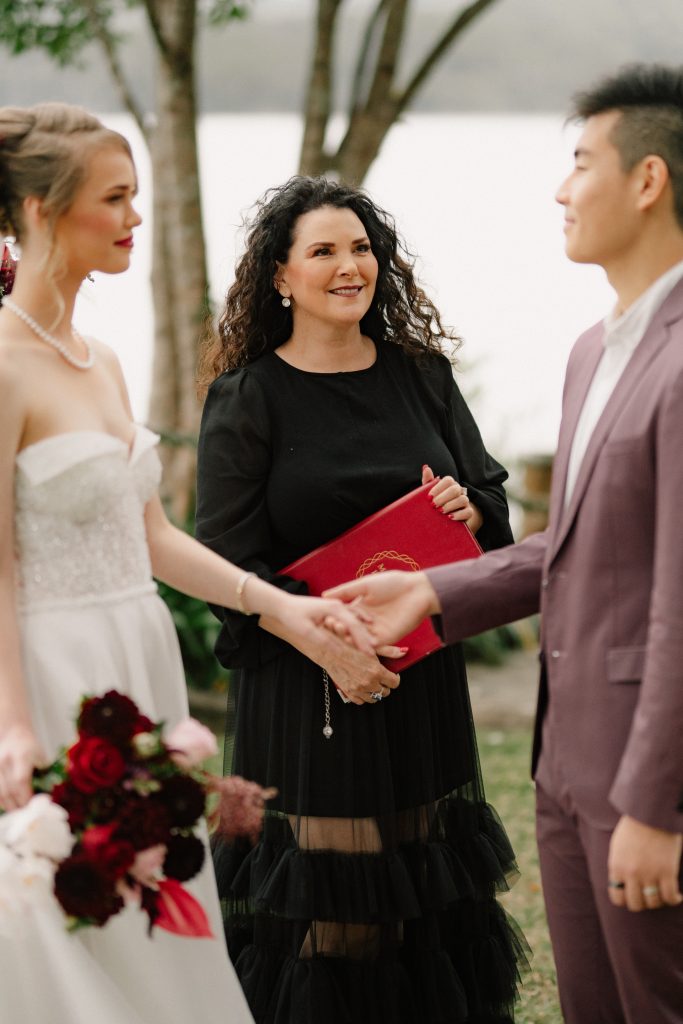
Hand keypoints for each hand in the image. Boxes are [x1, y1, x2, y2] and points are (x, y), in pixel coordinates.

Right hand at [0, 722, 43, 811]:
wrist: (12, 732)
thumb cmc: (29, 745)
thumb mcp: (40, 753)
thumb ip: (43, 771)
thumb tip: (44, 795)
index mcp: (21, 755)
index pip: (21, 780)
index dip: (25, 796)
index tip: (32, 806)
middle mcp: (5, 761)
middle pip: (8, 789)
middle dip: (17, 805)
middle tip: (25, 815)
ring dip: (7, 805)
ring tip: (16, 812)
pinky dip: (0, 799)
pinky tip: (7, 804)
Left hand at [275, 593, 375, 656]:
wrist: (282, 605)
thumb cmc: (292, 616)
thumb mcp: (306, 630)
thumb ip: (324, 640)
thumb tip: (341, 651)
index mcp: (333, 608)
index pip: (354, 626)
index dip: (362, 641)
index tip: (370, 655)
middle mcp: (338, 605)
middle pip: (358, 623)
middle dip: (367, 638)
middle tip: (375, 654)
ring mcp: (337, 606)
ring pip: (356, 619)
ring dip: (365, 631)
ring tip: (375, 644)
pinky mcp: (333, 609)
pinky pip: (351, 617)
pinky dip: (360, 623)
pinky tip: (367, 627)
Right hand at [318, 634, 401, 705]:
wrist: (331, 651)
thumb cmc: (350, 646)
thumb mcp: (371, 647)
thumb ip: (389, 651)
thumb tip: (404, 652)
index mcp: (377, 671)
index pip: (394, 683)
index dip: (395, 679)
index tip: (393, 675)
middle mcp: (369, 682)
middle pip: (385, 692)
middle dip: (385, 685)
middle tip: (382, 679)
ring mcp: (359, 689)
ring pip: (374, 698)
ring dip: (375, 692)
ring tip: (373, 683)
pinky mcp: (349, 692)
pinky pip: (361, 701)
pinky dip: (364, 696)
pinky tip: (363, 688)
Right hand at [324, 570, 439, 647]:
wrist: (417, 591)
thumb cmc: (393, 583)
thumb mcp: (365, 585)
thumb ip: (346, 591)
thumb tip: (324, 594)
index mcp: (359, 608)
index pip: (341, 617)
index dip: (332, 618)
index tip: (323, 618)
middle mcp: (365, 622)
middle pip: (347, 630)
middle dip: (339, 630)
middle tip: (331, 627)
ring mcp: (375, 632)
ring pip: (357, 640)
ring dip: (349, 639)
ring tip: (341, 634)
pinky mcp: (386, 639)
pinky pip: (372, 647)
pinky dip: (362, 646)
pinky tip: (355, 643)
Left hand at [422, 464, 482, 533]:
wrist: (442, 518)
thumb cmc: (435, 502)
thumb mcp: (430, 493)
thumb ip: (428, 481)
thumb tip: (426, 467)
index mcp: (450, 484)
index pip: (448, 480)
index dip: (438, 488)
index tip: (428, 497)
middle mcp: (459, 491)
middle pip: (455, 489)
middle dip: (443, 497)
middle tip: (433, 505)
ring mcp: (465, 502)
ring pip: (463, 499)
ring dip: (450, 505)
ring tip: (440, 511)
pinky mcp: (468, 513)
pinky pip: (468, 512)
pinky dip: (459, 515)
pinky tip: (450, 517)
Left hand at [607, 814, 682, 910]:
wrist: (651, 813)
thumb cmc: (634, 827)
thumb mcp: (618, 847)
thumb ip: (618, 867)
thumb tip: (622, 885)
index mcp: (616, 867)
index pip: (617, 898)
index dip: (627, 901)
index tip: (634, 896)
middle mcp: (631, 874)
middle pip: (636, 904)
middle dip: (643, 903)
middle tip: (650, 895)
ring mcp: (649, 874)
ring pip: (653, 903)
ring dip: (659, 901)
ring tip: (663, 893)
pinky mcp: (667, 872)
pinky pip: (670, 897)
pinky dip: (675, 900)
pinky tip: (678, 896)